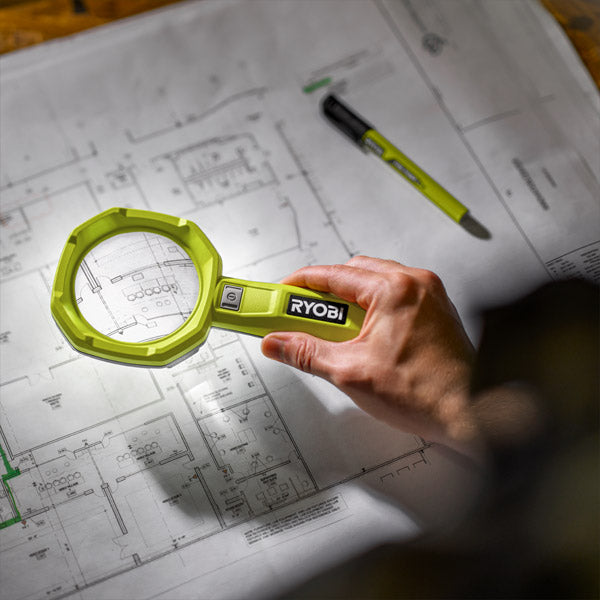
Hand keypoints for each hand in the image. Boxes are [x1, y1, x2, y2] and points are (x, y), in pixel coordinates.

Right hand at [261, 256, 479, 452]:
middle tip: (302, 318)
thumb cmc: (426, 393)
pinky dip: (371, 311)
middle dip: (324, 295)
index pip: (333, 275)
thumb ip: (307, 353)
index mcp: (394, 290)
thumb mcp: (351, 372)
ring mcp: (428, 295)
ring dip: (348, 304)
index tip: (282, 296)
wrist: (472, 413)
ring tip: (332, 334)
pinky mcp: (434, 310)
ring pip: (373, 285)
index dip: (300, 285)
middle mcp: (414, 284)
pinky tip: (362, 338)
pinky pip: (393, 297)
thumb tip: (279, 343)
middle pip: (353, 274)